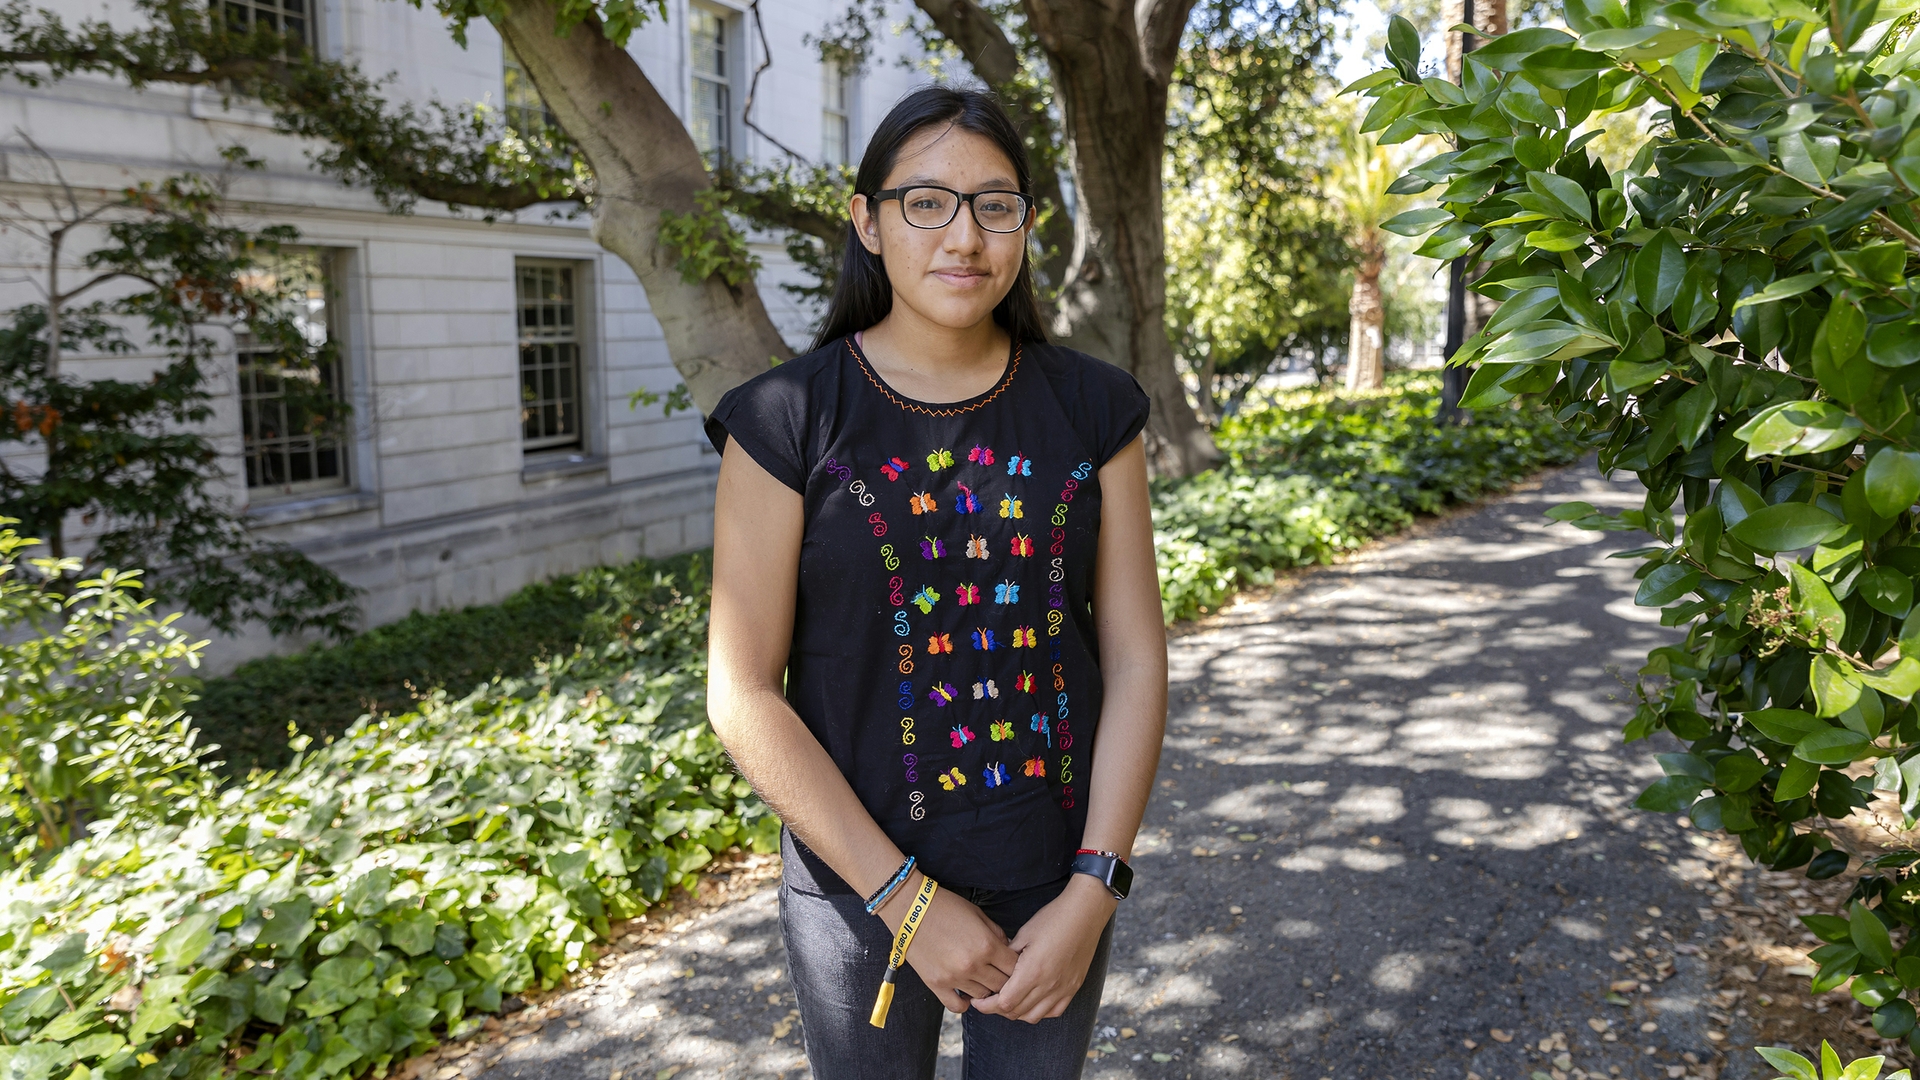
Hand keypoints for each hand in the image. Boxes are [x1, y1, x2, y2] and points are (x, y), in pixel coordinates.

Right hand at [880, 872, 1019, 1012]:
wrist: (911, 907)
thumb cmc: (947, 906)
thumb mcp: (978, 914)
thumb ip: (997, 935)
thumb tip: (1008, 951)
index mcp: (987, 945)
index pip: (1015, 969)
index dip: (1019, 968)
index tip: (1015, 966)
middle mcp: (973, 965)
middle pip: (1002, 986)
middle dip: (1006, 981)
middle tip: (1001, 976)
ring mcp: (954, 977)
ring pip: (982, 997)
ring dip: (985, 990)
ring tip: (983, 981)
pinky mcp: (936, 984)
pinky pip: (957, 1006)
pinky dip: (964, 1003)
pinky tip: (965, 994)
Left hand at [971, 874, 1114, 1022]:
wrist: (1085, 913)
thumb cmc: (1052, 919)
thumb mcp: (1023, 934)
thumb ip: (1008, 957)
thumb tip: (994, 969)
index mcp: (1032, 972)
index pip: (1004, 1003)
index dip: (987, 1005)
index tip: (978, 1000)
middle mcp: (1048, 985)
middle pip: (1016, 1012)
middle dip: (998, 1009)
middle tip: (989, 999)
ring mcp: (1063, 989)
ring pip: (1033, 1016)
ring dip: (1017, 1012)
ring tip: (1009, 1001)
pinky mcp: (1073, 988)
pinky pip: (1053, 1012)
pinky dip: (1039, 1011)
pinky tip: (1032, 1001)